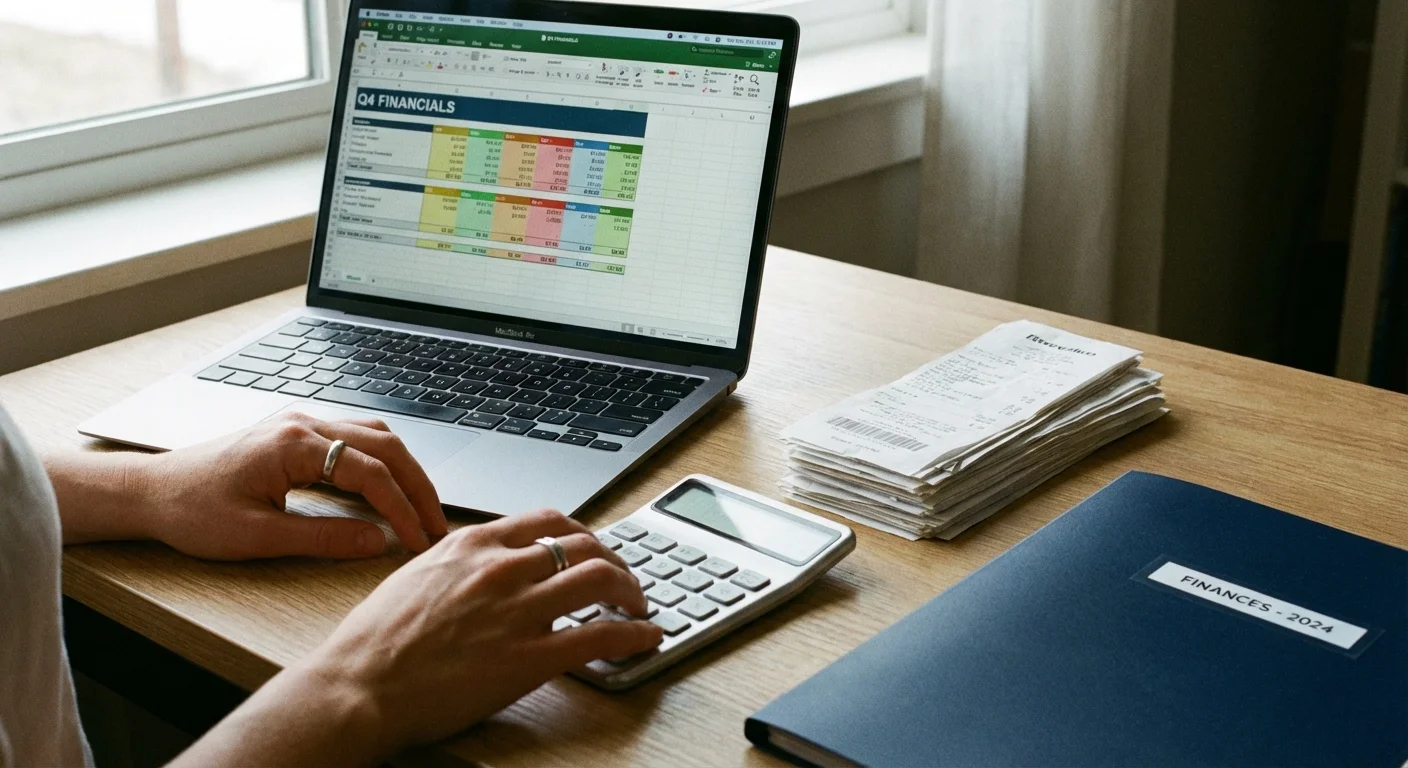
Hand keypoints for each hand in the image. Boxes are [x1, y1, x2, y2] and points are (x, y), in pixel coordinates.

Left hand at [137, 411, 445, 558]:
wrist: (149, 491)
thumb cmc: (192, 512)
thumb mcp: (258, 536)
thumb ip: (324, 538)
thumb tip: (378, 543)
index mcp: (294, 444)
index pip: (371, 472)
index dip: (402, 508)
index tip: (419, 541)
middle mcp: (303, 423)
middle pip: (386, 445)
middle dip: (418, 486)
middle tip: (438, 525)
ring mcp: (300, 423)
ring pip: (375, 435)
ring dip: (405, 470)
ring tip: (421, 508)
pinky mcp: (296, 433)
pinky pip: (356, 437)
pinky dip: (383, 462)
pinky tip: (389, 488)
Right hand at [175, 509, 664, 765]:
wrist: (356, 687)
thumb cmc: (374, 642)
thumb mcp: (416, 576)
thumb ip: (459, 563)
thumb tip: (487, 562)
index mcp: (472, 544)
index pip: (549, 520)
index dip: (583, 534)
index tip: (594, 548)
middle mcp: (500, 567)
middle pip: (584, 543)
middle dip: (615, 559)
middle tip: (625, 578)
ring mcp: (517, 610)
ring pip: (601, 578)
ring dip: (632, 590)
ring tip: (640, 604)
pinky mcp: (529, 657)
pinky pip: (601, 634)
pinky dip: (635, 632)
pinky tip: (647, 636)